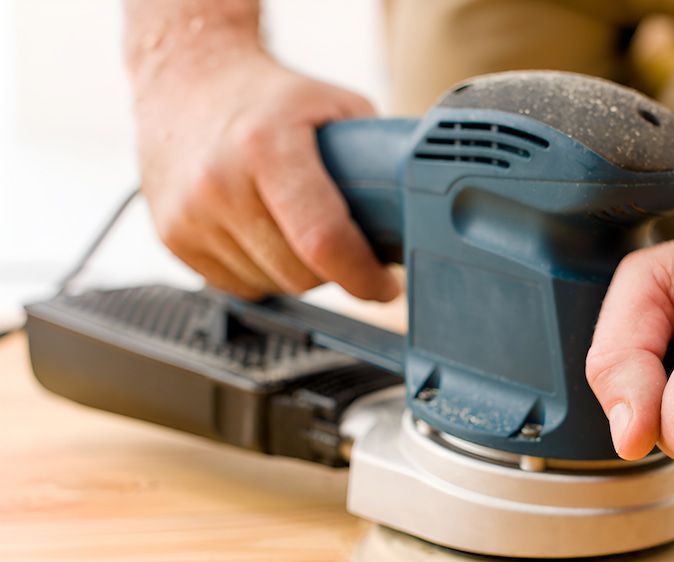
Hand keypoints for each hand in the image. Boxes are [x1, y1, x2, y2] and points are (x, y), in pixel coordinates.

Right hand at [132, 50, 399, 300]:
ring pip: (272, 286)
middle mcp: (219, 182)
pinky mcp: (172, 237)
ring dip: (298, 273)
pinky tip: (266, 235)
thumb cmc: (267, 96)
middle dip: (335, 271)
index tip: (385, 285)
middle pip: (300, 274)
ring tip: (300, 231)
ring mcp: (189, 215)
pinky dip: (263, 273)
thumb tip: (417, 215)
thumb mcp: (335, 106)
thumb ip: (379, 159)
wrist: (185, 78)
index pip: (323, 240)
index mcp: (266, 146)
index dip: (363, 276)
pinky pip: (239, 287)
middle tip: (347, 247)